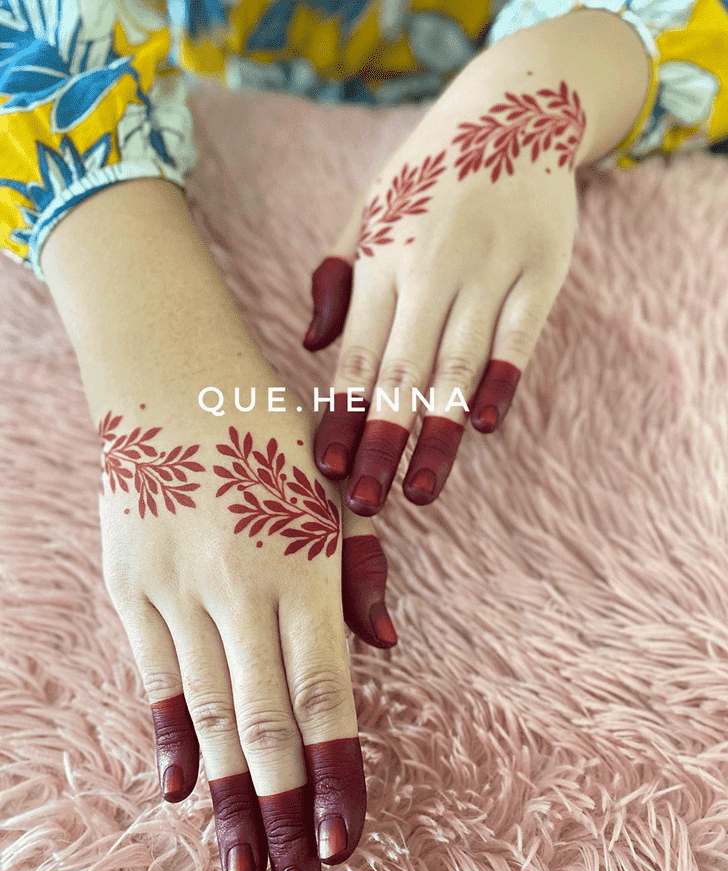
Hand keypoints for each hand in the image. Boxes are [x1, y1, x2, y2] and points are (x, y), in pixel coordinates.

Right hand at [97, 387, 392, 870]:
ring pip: (206, 713)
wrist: (171, 376)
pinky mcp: (130, 584)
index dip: (337, 772)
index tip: (345, 843)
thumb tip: (385, 644)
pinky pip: (152, 673)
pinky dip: (166, 735)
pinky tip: (181, 790)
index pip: (324, 691)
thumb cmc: (268, 431)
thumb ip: (361, 565)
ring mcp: (176, 587)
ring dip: (229, 797)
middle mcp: (239, 585)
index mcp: (302, 562)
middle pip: (265, 722)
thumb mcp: (330, 485)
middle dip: (286, 814)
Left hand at [303, 65, 581, 515]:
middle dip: (380, 441)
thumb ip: (338, 276)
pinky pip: (519, 335)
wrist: (513, 108)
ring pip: (457, 365)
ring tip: (422, 491)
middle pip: (401, 371)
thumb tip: (310, 347)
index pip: (358, 355)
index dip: (341, 415)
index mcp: (382, 259)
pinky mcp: (540, 270)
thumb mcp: (367, 208)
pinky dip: (500, 379)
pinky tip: (482, 425)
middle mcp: (430, 268)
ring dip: (436, 433)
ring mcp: (489, 269)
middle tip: (363, 502)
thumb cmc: (429, 173)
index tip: (324, 468)